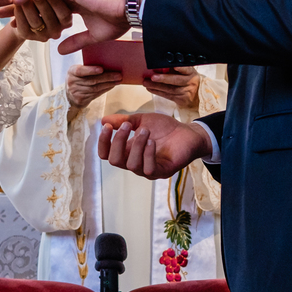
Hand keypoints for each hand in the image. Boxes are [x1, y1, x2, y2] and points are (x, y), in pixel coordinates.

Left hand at [0, 0, 127, 53]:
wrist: (129, 10)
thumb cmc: (116, 20)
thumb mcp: (91, 36)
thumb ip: (75, 41)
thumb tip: (59, 49)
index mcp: (71, 3)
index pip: (43, 7)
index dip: (27, 15)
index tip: (12, 23)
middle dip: (15, 5)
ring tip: (0, 5)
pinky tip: (16, 0)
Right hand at [66, 64, 120, 108]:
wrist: (70, 94)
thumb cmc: (79, 78)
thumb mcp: (79, 71)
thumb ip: (88, 68)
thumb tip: (108, 65)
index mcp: (71, 71)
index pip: (80, 70)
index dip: (91, 70)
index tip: (101, 69)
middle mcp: (72, 82)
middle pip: (92, 80)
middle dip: (107, 77)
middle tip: (118, 75)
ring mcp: (75, 92)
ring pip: (95, 88)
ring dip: (108, 84)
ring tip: (118, 81)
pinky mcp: (80, 100)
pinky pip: (95, 94)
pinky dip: (105, 89)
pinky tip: (111, 86)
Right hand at [98, 112, 212, 179]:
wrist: (188, 132)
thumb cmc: (165, 128)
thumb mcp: (141, 120)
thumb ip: (123, 121)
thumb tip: (103, 120)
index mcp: (127, 151)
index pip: (106, 154)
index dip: (103, 142)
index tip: (107, 126)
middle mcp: (135, 162)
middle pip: (115, 161)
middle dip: (118, 141)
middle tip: (128, 125)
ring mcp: (148, 169)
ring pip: (131, 165)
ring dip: (136, 145)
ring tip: (145, 130)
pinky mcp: (162, 171)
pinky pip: (149, 169)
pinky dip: (148, 154)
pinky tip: (152, 142)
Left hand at [143, 66, 199, 109]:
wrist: (196, 97)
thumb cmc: (187, 81)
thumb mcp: (186, 73)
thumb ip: (177, 68)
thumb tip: (159, 64)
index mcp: (191, 73)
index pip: (187, 69)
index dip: (181, 68)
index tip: (174, 66)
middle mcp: (190, 82)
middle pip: (176, 80)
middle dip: (163, 79)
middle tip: (153, 77)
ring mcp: (186, 92)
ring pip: (169, 89)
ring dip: (156, 86)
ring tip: (146, 83)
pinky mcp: (180, 100)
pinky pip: (167, 95)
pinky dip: (157, 92)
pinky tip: (150, 88)